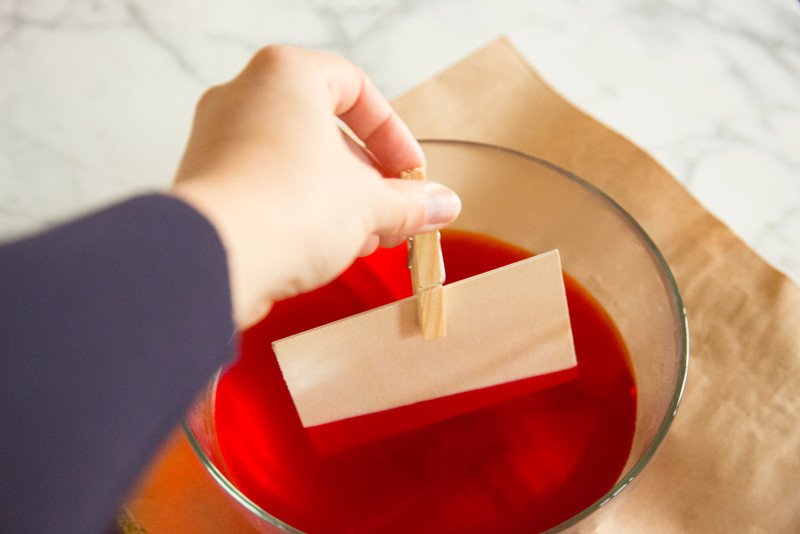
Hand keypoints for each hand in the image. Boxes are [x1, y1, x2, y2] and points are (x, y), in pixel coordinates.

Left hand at [172, 46, 460, 327]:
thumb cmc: (290, 207)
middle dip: (369, 179)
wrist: (215, 260)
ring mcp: (218, 140)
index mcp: (285, 75)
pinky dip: (302, 212)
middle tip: (394, 215)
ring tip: (366, 240)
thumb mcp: (370, 203)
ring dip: (340, 201)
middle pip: (326, 131)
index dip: (394, 135)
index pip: (356, 88)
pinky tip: (327, 250)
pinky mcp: (208, 184)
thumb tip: (443, 205)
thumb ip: (410, 202)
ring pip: (297, 163)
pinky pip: (268, 188)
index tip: (412, 174)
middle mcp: (244, 96)